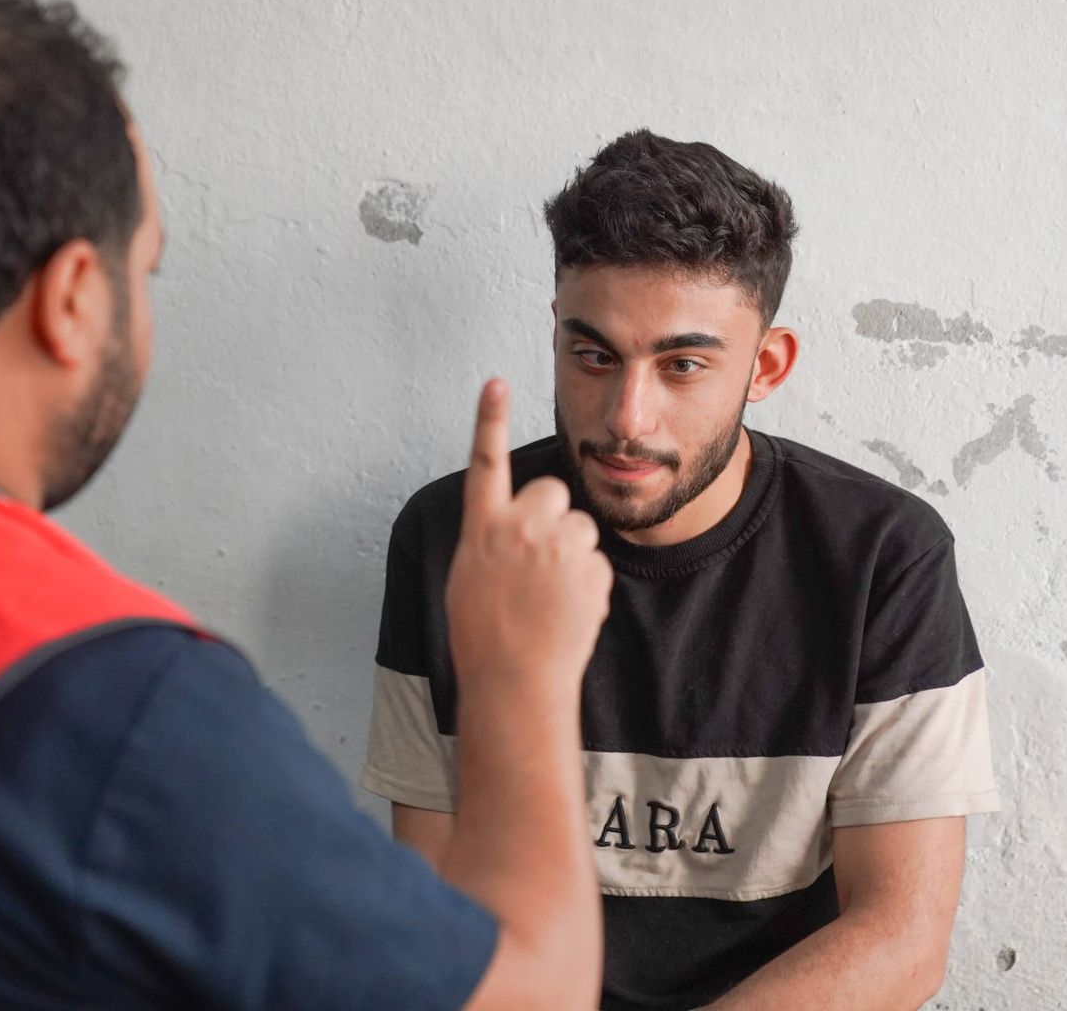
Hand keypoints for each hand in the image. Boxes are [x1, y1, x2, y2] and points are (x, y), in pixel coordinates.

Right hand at [444, 379, 613, 693]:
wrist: (515, 683)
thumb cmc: (484, 636)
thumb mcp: (470, 578)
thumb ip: (492, 541)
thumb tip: (512, 530)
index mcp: (482, 527)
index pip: (485, 461)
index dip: (488, 420)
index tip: (495, 384)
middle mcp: (519, 528)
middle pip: (550, 490)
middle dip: (551, 515)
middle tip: (536, 559)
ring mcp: (557, 547)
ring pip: (579, 527)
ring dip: (570, 552)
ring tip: (548, 595)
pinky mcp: (591, 569)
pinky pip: (595, 562)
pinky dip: (586, 584)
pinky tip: (566, 611)